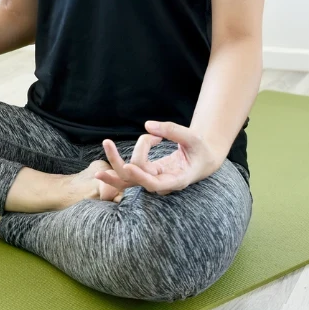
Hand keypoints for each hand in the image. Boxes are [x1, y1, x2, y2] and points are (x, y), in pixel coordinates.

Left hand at [94, 121, 222, 195]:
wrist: (202, 160)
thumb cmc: (200, 150)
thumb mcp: (193, 138)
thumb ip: (173, 131)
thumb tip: (147, 125)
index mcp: (176, 180)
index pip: (154, 184)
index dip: (141, 177)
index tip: (128, 166)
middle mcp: (161, 183)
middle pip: (134, 179)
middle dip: (119, 163)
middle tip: (107, 142)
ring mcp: (151, 179)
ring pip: (127, 177)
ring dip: (114, 161)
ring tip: (106, 143)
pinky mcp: (146, 173)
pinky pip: (128, 171)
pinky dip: (119, 159)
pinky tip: (109, 146)